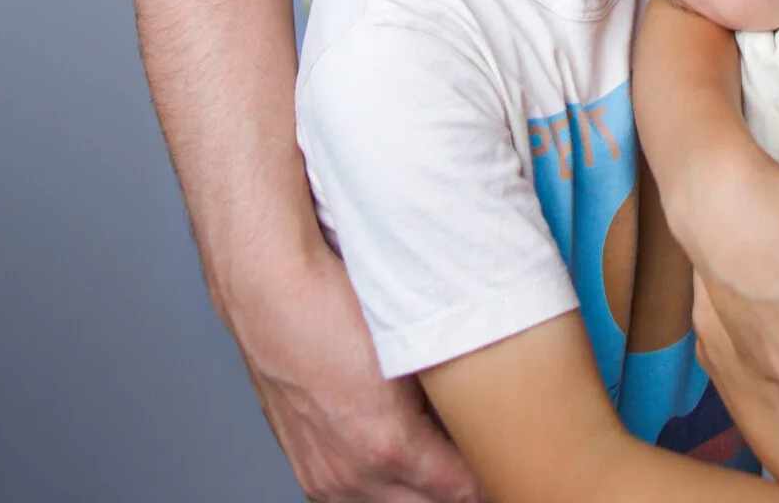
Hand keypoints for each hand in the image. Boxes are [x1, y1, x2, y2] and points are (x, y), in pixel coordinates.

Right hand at [234, 236, 481, 501]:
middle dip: (458, 485)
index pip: (463, 491)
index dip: (490, 472)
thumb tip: (484, 405)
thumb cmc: (336, 306)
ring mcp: (326, 479)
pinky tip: (401, 459)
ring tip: (444, 457)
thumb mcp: (412, 344)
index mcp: (388, 445)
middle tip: (481, 454)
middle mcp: (354, 476)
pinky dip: (384, 489)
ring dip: (421, 491)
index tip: (507, 457)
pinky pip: (356, 501)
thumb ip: (449, 388)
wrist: (270, 296)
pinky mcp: (308, 472)